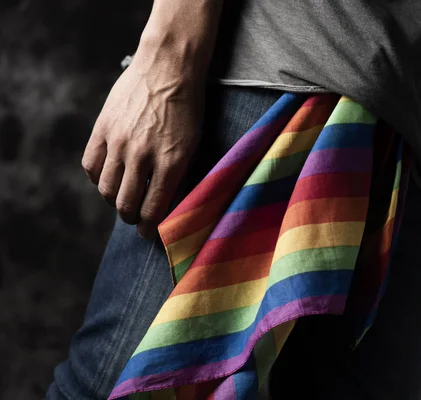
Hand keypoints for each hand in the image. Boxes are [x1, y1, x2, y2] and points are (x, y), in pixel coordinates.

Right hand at [81, 54, 202, 238]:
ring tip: (122, 199)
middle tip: (136, 218)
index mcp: (171, 162)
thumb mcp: (195, 144)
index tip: (149, 234)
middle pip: (126, 205)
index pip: (153, 209)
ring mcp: (119, 141)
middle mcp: (142, 155)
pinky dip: (97, 178)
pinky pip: (90, 165)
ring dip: (114, 201)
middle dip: (131, 218)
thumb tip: (171, 203)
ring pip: (105, 189)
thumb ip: (181, 174)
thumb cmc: (188, 107)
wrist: (169, 67)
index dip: (149, 228)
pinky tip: (108, 177)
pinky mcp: (102, 128)